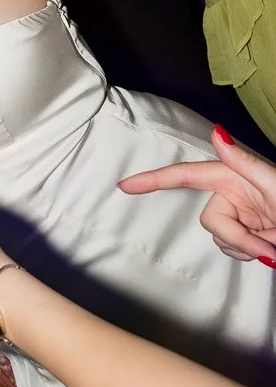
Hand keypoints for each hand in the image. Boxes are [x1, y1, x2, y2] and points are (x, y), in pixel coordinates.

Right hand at [120, 128, 275, 263]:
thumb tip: (216, 132)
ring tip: (274, 246)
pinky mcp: (249, 234)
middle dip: (236, 237)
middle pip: (209, 218)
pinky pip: (233, 249)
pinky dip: (249, 254)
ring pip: (220, 237)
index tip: (125, 186)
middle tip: (268, 246)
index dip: (154, 180)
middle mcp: (234, 193)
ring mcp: (242, 214)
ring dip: (246, 248)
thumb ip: (244, 162)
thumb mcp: (274, 184)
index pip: (187, 176)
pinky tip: (269, 251)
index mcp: (235, 175)